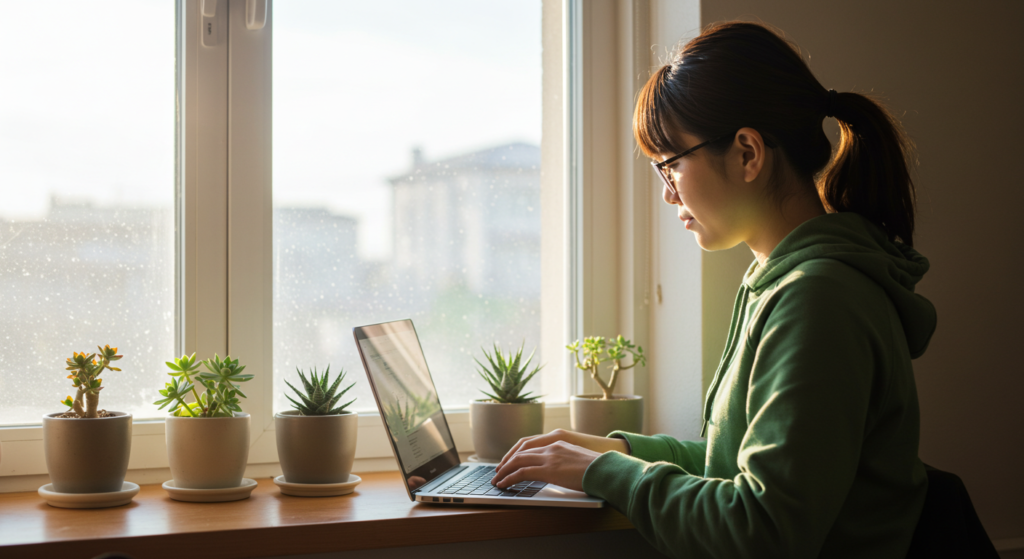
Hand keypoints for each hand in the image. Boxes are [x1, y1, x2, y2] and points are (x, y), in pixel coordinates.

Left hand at [491, 429, 628, 491]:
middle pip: (521, 451)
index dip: (516, 453)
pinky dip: (509, 478)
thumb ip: (566, 459)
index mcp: (558, 441)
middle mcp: (551, 446)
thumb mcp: (578, 458)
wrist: (606, 469)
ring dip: (504, 471)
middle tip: (498, 471)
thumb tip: (560, 469)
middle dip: (506, 462)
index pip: (530, 444)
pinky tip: (504, 484)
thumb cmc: (597, 467)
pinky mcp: (548, 470)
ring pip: (518, 461)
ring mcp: (549, 457)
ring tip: (496, 479)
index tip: (509, 460)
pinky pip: (522, 473)